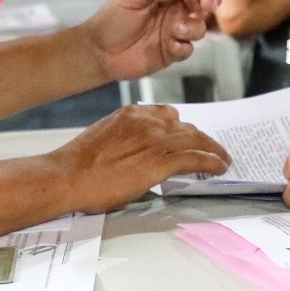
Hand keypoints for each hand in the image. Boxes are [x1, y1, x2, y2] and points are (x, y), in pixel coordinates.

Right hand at [45, 104, 230, 212]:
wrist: (66, 177)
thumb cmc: (78, 165)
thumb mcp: (104, 138)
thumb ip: (126, 137)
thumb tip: (137, 150)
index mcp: (132, 114)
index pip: (168, 115)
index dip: (182, 128)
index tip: (189, 136)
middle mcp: (147, 122)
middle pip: (186, 127)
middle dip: (201, 139)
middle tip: (211, 150)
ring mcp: (154, 142)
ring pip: (195, 140)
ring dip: (213, 150)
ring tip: (223, 159)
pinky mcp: (158, 164)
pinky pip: (195, 159)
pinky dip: (211, 162)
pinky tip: (220, 167)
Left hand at [82, 0, 218, 80]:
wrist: (99, 52)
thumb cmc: (111, 20)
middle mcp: (174, 8)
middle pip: (202, 0)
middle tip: (207, 3)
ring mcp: (175, 30)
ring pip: (199, 26)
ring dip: (193, 26)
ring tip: (175, 30)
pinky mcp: (172, 50)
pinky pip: (189, 48)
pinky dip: (184, 47)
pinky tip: (170, 46)